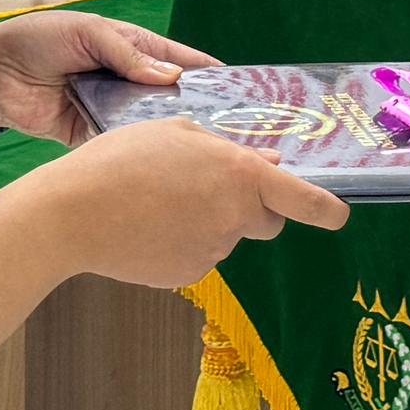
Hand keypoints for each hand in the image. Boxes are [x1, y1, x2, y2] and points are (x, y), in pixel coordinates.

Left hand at [0, 10, 216, 144]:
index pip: (178, 60)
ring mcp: (110, 110)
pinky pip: (121, 144)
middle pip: (170, 98)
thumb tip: (171, 78)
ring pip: (150, 125)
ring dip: (170, 135)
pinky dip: (138, 152)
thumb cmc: (38, 41)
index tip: (239, 89)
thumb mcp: (87, 34)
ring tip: (206, 153)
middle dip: (197, 111)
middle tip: (232, 130)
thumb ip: (128, 55)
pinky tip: (163, 165)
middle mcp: (127, 80)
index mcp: (131, 48)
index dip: (207, 73)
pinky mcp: (91, 136)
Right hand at [27, 120, 344, 287]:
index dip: (327, 209)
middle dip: (252, 207)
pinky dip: (182, 242)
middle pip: (266, 221)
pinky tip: (147, 225)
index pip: (304, 201)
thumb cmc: (119, 161)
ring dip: (207, 220)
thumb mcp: (175, 133)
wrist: (70, 215)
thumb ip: (224, 149)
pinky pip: (197, 255)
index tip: (339, 215)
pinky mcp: (188, 275)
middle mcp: (235, 219)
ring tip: (157, 199)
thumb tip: (266, 166)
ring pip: (224, 235)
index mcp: (240, 176)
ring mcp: (212, 251)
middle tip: (210, 186)